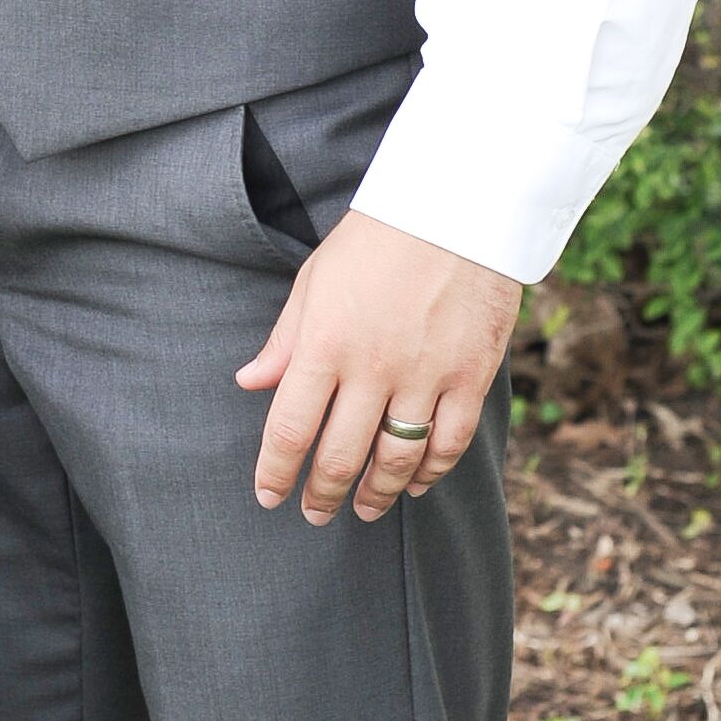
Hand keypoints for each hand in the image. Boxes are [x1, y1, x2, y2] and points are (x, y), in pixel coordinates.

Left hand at [234, 208, 519, 527]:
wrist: (456, 207)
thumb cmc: (375, 240)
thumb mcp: (314, 281)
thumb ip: (284, 340)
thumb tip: (249, 383)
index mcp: (325, 343)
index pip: (290, 428)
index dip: (276, 472)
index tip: (269, 496)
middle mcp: (372, 368)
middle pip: (341, 455)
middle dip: (323, 494)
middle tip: (315, 513)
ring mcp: (426, 376)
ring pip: (396, 460)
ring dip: (377, 493)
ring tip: (363, 509)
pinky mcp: (471, 377)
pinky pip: (448, 443)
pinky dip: (431, 472)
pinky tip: (416, 484)